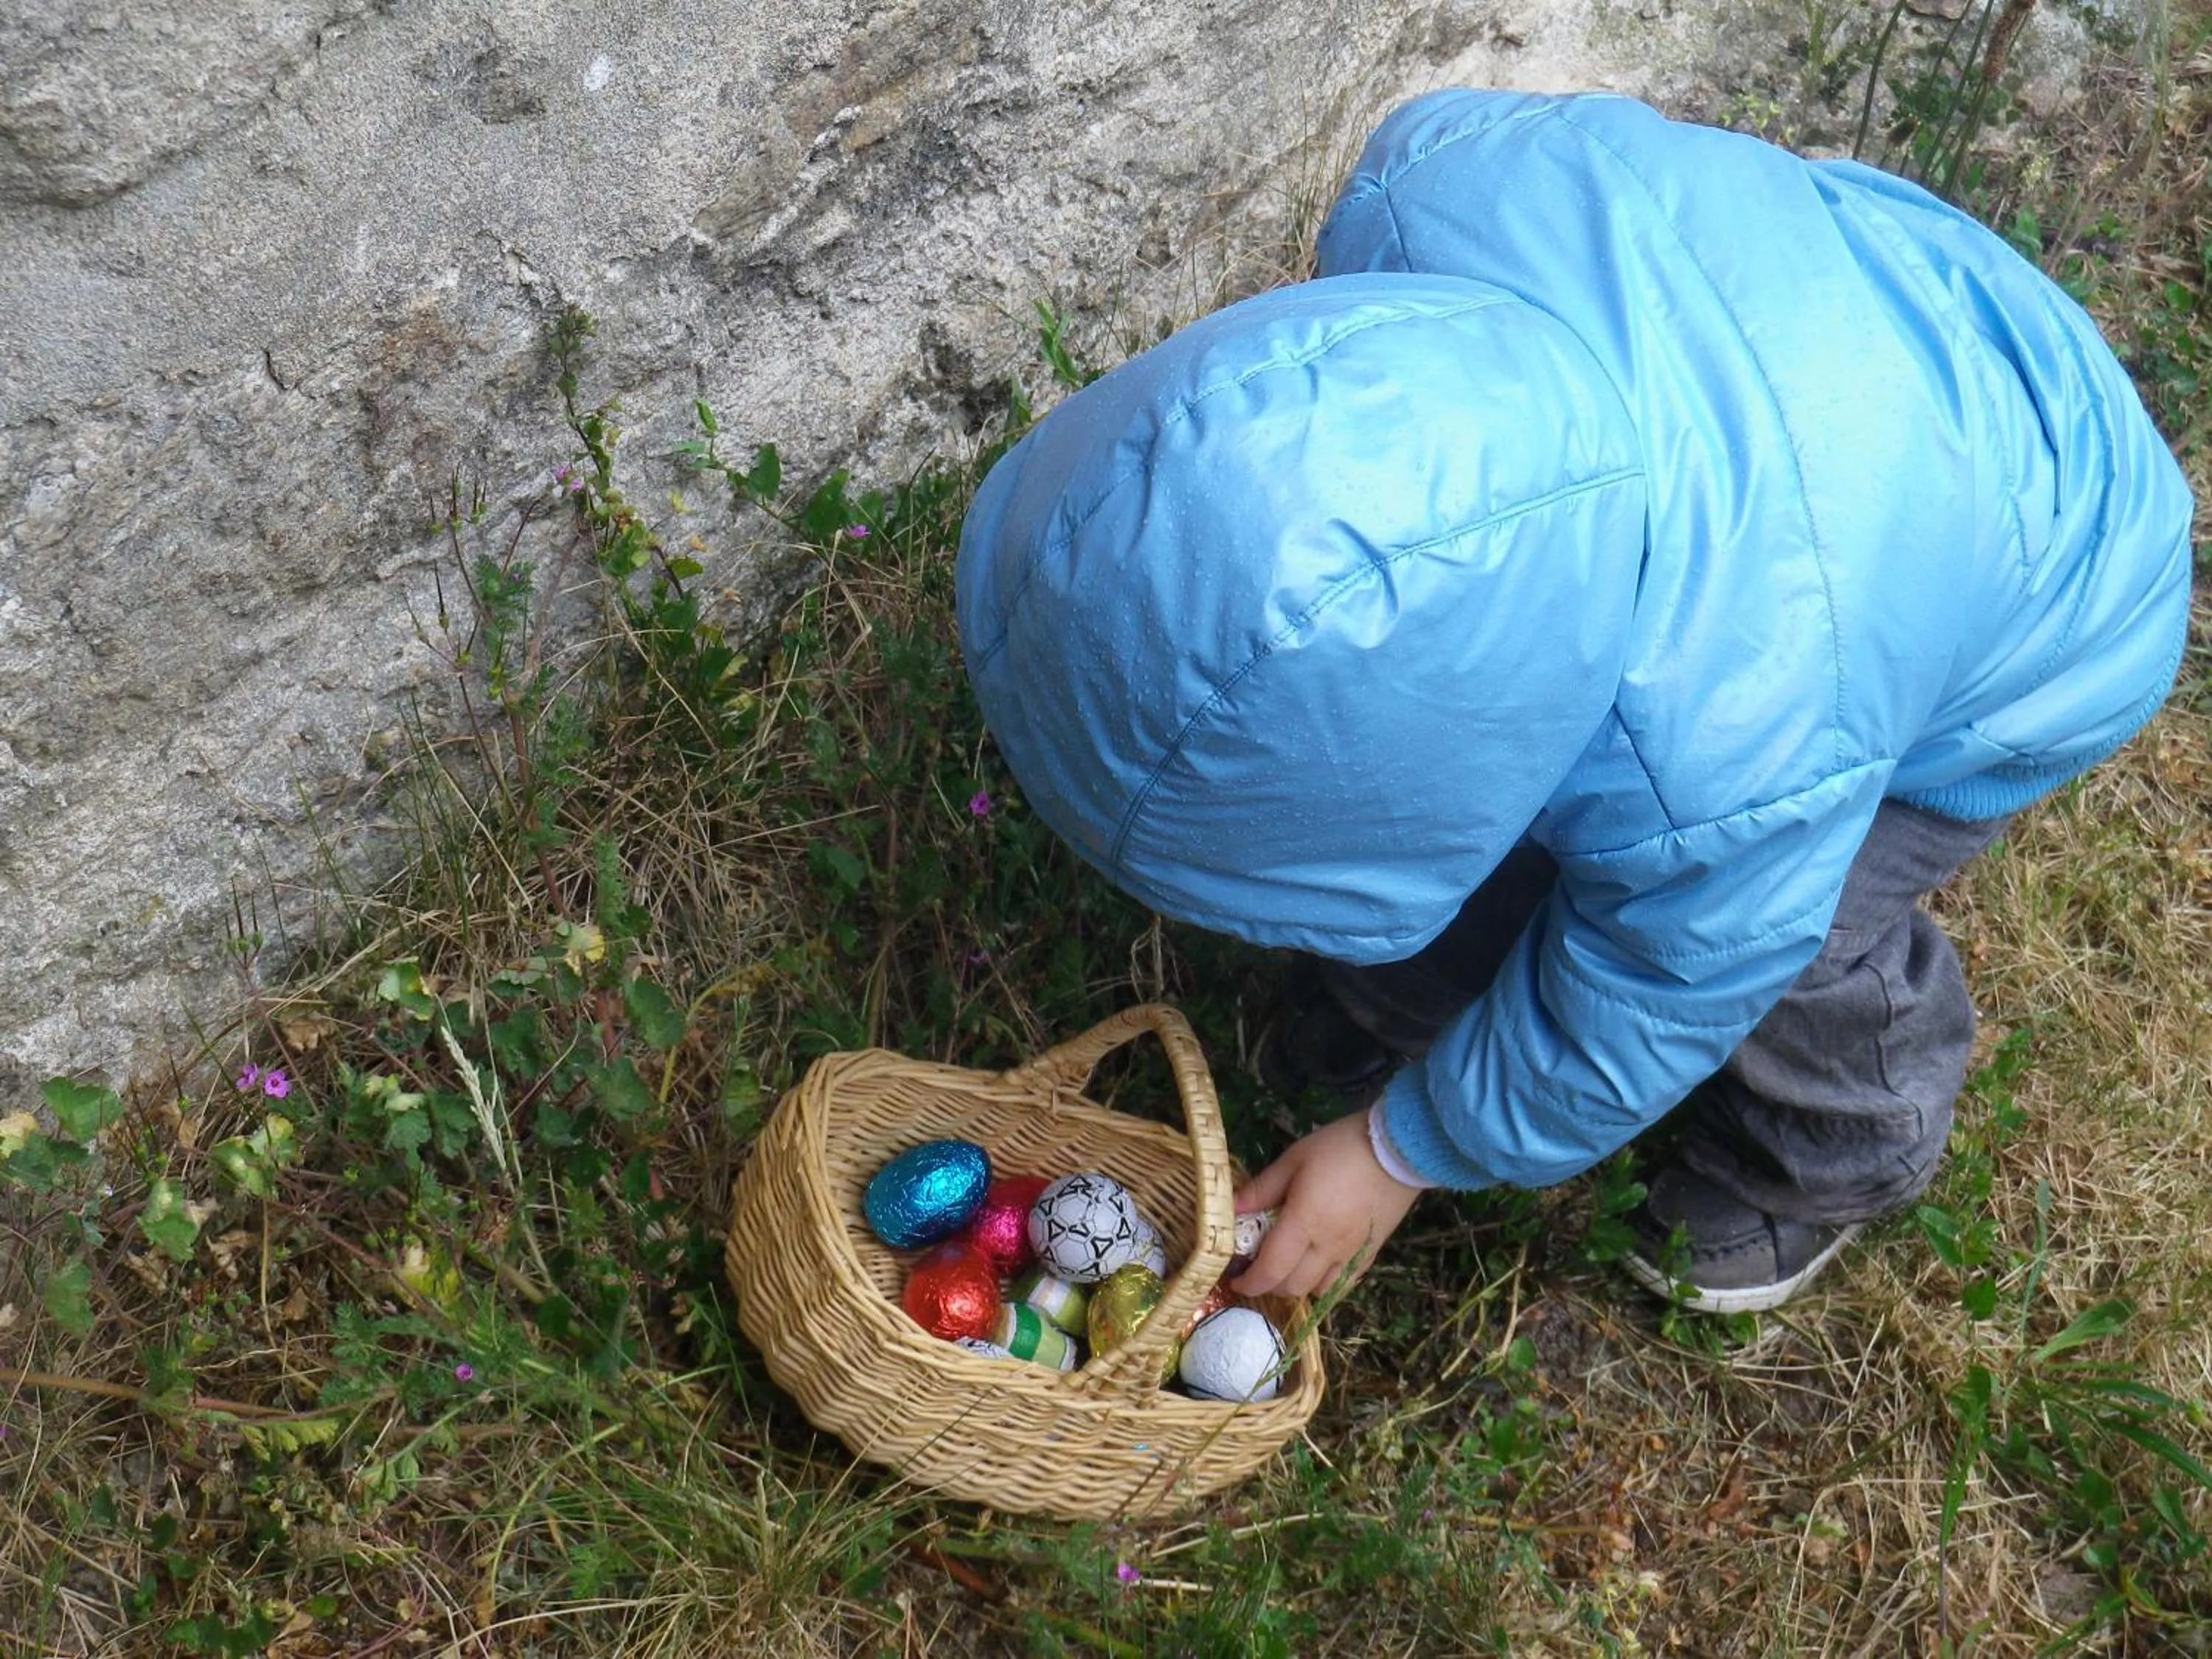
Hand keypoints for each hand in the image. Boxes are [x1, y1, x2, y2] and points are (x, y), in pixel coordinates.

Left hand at [1228, 1107, 1421, 1300]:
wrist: (1399, 1150)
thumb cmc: (1341, 1148)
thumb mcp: (1295, 1158)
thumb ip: (1262, 1188)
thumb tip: (1232, 1209)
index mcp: (1304, 1224)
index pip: (1271, 1270)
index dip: (1250, 1282)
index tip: (1236, 1280)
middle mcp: (1327, 1247)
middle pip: (1292, 1287)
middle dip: (1268, 1285)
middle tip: (1258, 1267)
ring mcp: (1352, 1254)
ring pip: (1319, 1291)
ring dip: (1296, 1286)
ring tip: (1287, 1267)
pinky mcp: (1371, 1253)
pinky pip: (1344, 1284)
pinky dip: (1325, 1284)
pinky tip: (1318, 1268)